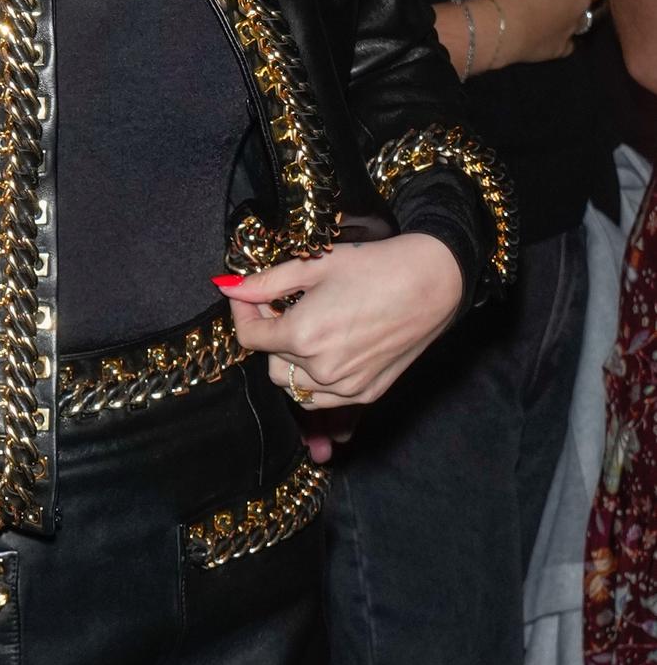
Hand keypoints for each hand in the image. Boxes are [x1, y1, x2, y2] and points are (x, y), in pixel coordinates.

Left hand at [218, 232, 464, 459]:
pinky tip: (329, 350)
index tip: (248, 298)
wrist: (433, 283)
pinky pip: (324, 398)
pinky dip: (316, 380)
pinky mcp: (368, 393)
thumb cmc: (374, 267)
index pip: (249, 338)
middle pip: (270, 363)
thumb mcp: (314, 266)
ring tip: (308, 329)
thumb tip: (230, 288)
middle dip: (269, 337)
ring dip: (290, 363)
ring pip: (294, 386)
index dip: (242, 315)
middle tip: (283, 308)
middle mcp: (322, 369)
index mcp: (303, 336)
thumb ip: (266, 283)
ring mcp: (347, 386)